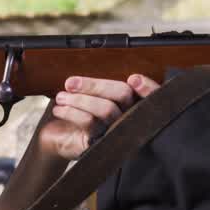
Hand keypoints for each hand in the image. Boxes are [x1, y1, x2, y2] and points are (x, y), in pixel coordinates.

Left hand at [38, 74, 159, 160]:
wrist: (58, 136)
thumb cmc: (75, 109)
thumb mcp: (86, 92)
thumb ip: (96, 82)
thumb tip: (89, 66)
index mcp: (131, 101)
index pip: (150, 93)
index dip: (148, 87)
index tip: (133, 79)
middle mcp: (128, 117)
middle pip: (123, 94)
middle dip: (95, 85)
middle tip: (71, 82)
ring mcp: (115, 131)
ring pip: (106, 109)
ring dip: (79, 99)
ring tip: (61, 97)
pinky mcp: (100, 143)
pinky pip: (89, 122)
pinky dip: (71, 112)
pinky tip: (60, 109)